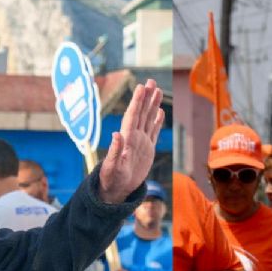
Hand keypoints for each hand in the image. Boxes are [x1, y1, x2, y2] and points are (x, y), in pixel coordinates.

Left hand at [98, 79, 163, 203]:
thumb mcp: (112, 167)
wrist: (117, 189)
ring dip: (152, 105)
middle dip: (146, 97)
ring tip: (157, 90)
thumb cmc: (111, 179)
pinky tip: (160, 112)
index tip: (141, 87)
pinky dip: (156, 121)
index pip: (132, 116)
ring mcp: (140, 142)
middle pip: (141, 113)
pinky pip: (153, 132)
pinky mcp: (147, 149)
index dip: (137, 101)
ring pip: (148, 119)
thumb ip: (114, 151)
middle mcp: (133, 137)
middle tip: (151, 81)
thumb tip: (116, 134)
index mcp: (126, 138)